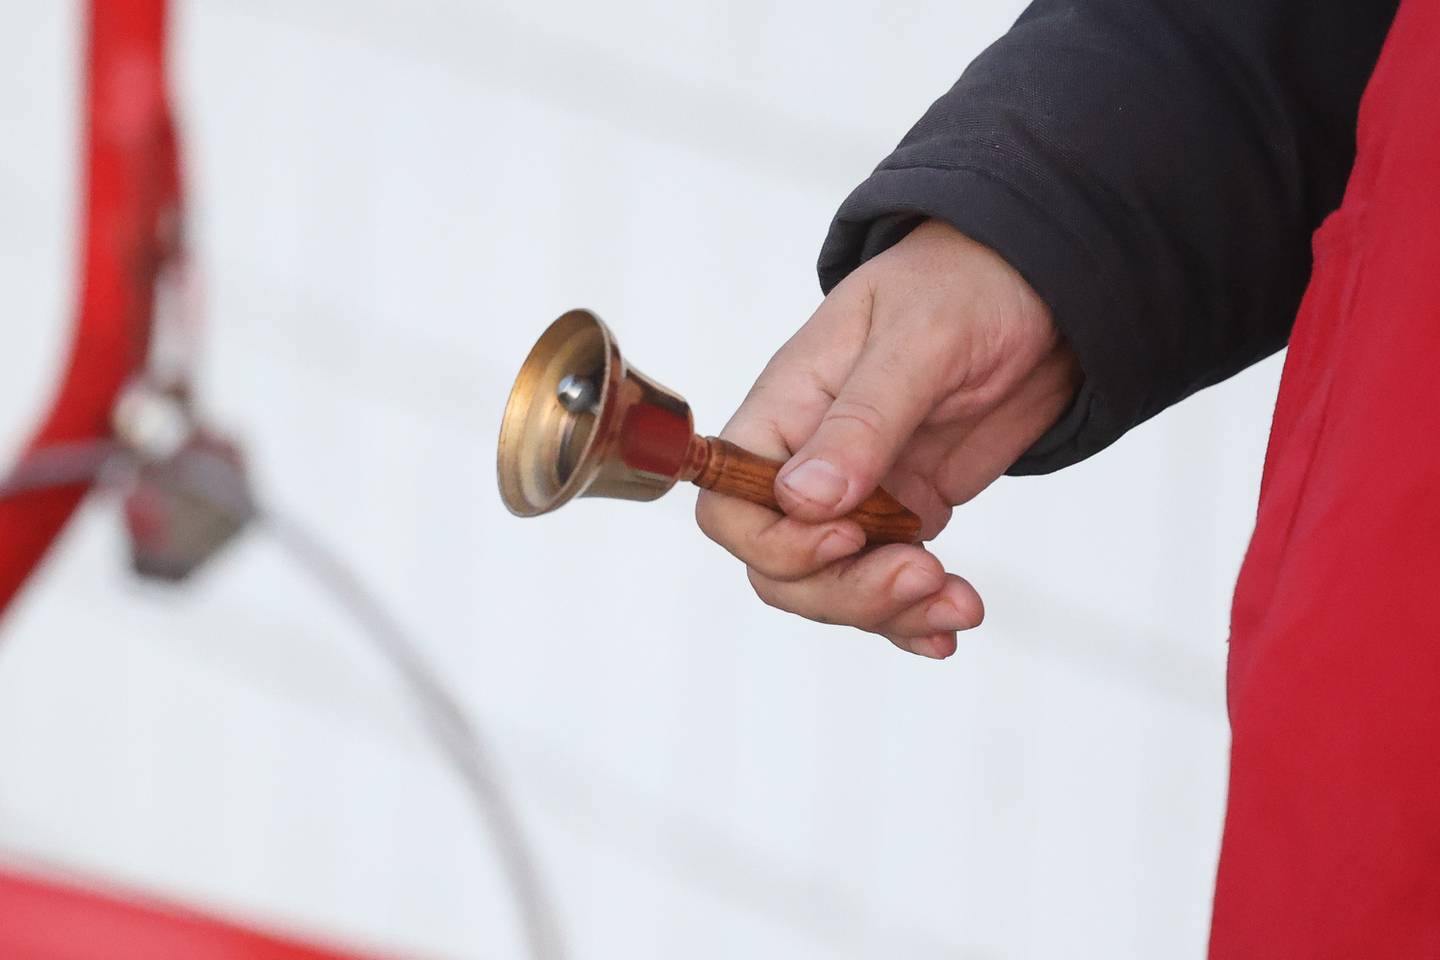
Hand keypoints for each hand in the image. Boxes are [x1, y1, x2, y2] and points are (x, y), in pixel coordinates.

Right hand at [695, 220, 1079, 658]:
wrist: (1043, 290)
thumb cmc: (965, 285)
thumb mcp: (916, 339)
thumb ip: (861, 421)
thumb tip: (803, 498)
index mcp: (785, 410)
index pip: (729, 504)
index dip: (773, 542)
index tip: (847, 534)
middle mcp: (808, 461)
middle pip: (778, 566)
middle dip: (843, 590)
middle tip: (921, 574)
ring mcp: (858, 495)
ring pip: (833, 588)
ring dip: (888, 610)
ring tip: (956, 602)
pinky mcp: (907, 515)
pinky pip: (889, 583)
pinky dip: (917, 618)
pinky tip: (951, 622)